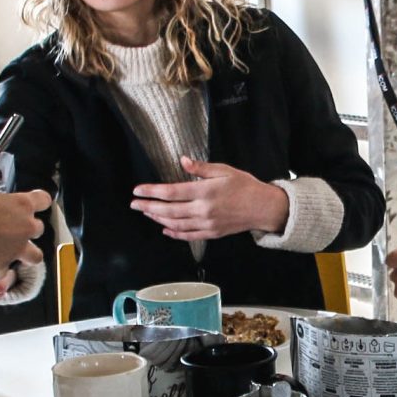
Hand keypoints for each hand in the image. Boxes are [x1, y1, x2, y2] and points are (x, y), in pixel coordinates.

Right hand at [0, 188, 48, 276]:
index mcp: (20, 204)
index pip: (42, 200)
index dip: (40, 202)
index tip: (37, 204)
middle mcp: (25, 226)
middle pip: (39, 228)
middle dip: (28, 230)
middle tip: (15, 230)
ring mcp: (18, 247)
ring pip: (36, 255)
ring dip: (26, 255)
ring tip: (15, 254)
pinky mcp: (5, 265)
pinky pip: (4, 271)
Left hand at [130, 159, 286, 241]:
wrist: (263, 208)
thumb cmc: (245, 186)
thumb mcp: (224, 170)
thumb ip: (201, 168)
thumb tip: (183, 161)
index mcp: (205, 191)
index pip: (171, 192)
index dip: (151, 191)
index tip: (137, 190)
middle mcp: (204, 209)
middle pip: (169, 210)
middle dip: (148, 206)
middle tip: (134, 204)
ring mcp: (207, 223)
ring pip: (175, 224)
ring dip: (158, 218)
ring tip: (146, 212)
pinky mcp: (211, 233)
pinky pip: (188, 235)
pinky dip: (174, 233)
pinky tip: (165, 228)